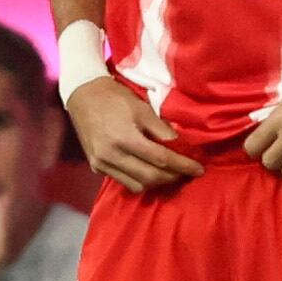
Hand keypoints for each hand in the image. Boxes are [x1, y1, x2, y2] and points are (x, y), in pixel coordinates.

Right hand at [66, 77, 203, 193]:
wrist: (83, 95)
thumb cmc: (116, 98)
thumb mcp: (142, 109)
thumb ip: (161, 130)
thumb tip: (181, 147)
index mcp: (124, 138)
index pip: (161, 159)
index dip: (182, 166)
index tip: (198, 170)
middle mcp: (111, 155)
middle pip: (150, 177)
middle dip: (172, 177)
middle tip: (186, 172)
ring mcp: (101, 163)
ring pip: (136, 185)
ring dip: (157, 182)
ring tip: (170, 173)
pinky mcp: (96, 166)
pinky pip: (123, 181)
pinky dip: (139, 179)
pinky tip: (149, 170)